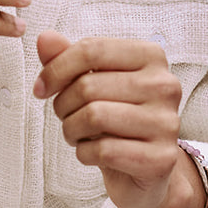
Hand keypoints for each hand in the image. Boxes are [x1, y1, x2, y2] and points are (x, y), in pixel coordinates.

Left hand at [34, 30, 188, 207]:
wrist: (145, 169)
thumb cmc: (117, 118)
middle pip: (88, 85)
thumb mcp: (93, 83)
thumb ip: (69, 59)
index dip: (56, 69)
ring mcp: (166, 122)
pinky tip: (92, 153)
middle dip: (63, 104)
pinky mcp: (160, 158)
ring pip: (94, 116)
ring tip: (77, 133)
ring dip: (71, 129)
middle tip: (65, 116)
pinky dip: (85, 153)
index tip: (41, 87)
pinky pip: (104, 150)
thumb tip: (45, 38)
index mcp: (151, 56)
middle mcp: (165, 85)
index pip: (92, 49)